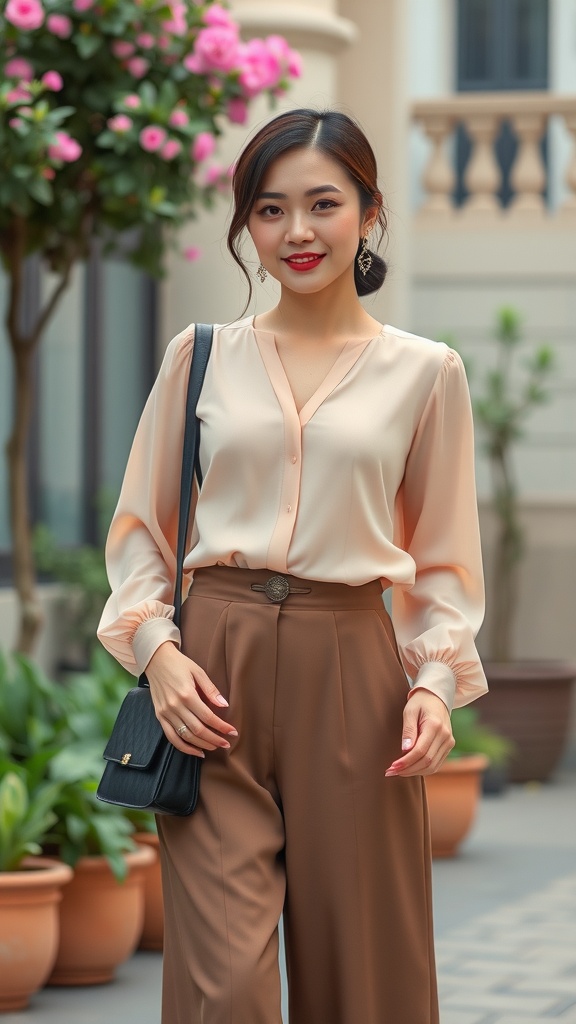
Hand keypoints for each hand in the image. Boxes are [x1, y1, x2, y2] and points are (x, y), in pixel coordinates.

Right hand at [145, 641, 237, 757]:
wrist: (155, 659)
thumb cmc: (179, 664)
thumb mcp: (198, 671)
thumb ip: (211, 690)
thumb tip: (224, 705)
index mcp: (187, 694)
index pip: (208, 717)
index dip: (221, 727)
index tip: (232, 732)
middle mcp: (175, 706)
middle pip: (198, 730)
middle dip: (214, 739)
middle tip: (226, 743)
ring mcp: (165, 713)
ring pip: (185, 736)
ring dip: (202, 745)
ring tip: (214, 747)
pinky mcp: (159, 716)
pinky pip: (171, 737)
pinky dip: (184, 747)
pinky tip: (196, 751)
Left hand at [385, 689, 453, 776]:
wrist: (436, 697)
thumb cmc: (420, 703)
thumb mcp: (409, 712)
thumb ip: (408, 731)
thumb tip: (405, 750)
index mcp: (435, 726)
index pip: (420, 751)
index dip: (406, 762)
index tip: (392, 767)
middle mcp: (445, 736)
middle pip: (427, 761)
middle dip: (408, 770)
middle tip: (391, 772)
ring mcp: (449, 742)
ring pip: (432, 766)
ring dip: (414, 772)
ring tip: (398, 771)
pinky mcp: (448, 746)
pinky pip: (436, 764)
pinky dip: (422, 769)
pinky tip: (410, 768)